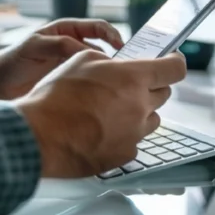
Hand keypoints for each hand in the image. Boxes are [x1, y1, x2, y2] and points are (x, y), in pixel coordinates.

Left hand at [0, 19, 123, 99]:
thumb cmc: (15, 59)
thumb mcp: (35, 46)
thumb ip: (60, 45)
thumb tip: (86, 52)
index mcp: (67, 30)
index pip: (97, 27)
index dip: (112, 34)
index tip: (121, 45)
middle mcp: (73, 46)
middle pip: (103, 47)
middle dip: (117, 55)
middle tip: (128, 66)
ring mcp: (73, 65)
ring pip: (98, 66)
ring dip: (108, 72)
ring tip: (117, 81)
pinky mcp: (70, 82)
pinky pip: (89, 81)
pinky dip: (98, 85)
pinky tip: (103, 92)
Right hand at [15, 50, 186, 177]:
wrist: (39, 136)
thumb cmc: (56, 96)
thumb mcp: (81, 60)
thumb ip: (110, 61)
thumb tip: (119, 66)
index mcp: (133, 78)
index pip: (175, 69)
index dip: (175, 62)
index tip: (172, 60)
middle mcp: (140, 106)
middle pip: (163, 94)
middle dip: (150, 86)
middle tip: (128, 85)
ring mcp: (135, 134)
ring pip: (150, 119)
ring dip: (139, 111)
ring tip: (111, 110)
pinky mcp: (125, 155)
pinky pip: (134, 140)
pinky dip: (124, 134)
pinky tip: (101, 130)